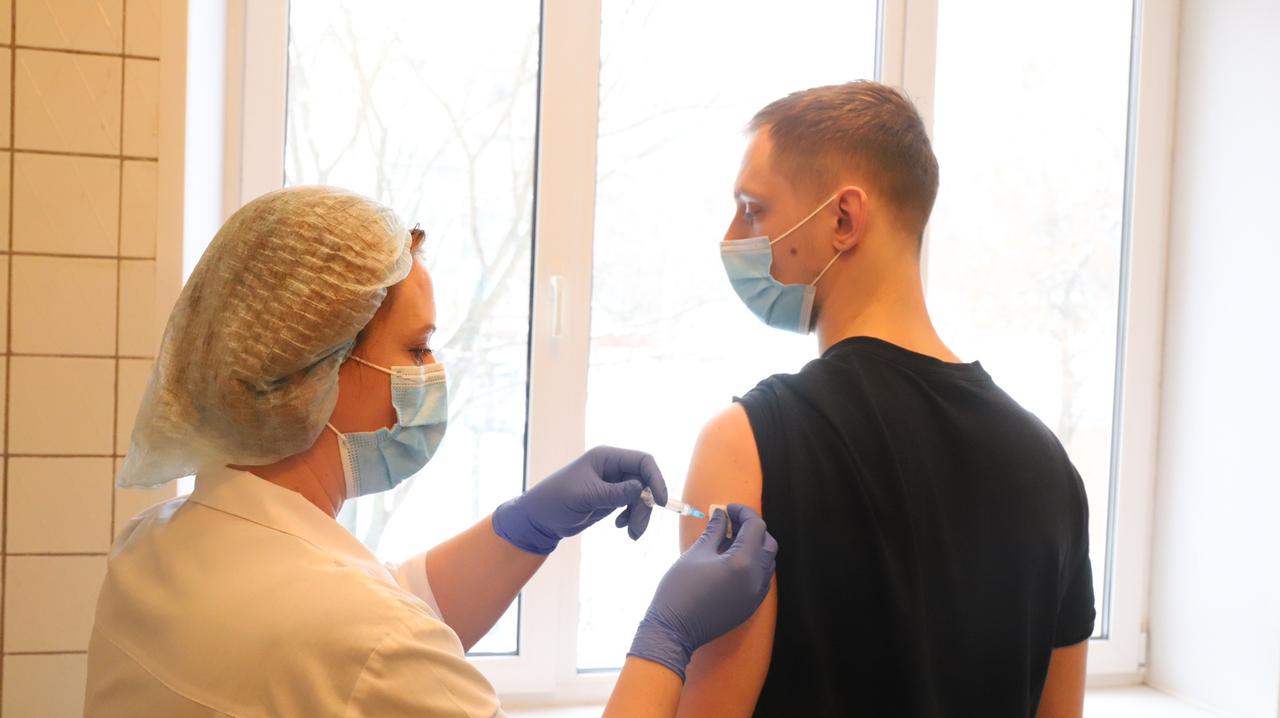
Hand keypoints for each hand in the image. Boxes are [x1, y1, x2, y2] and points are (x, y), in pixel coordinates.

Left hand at [491, 446, 667, 554]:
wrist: (539, 519)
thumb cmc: (556, 502)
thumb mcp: (586, 497)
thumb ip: (615, 493)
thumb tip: (642, 488)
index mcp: (606, 457)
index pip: (643, 461)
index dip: (656, 479)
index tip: (661, 502)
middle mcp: (612, 467)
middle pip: (645, 482)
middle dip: (645, 506)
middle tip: (637, 530)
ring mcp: (613, 483)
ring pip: (641, 497)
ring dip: (640, 516)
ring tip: (631, 535)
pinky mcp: (611, 498)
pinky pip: (632, 506)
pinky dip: (632, 518)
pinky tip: (621, 528)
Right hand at [627, 504, 777, 680]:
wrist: (674, 631)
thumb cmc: (680, 589)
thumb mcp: (696, 554)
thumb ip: (714, 531)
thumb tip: (721, 514)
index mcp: (743, 562)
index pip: (755, 526)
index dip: (742, 512)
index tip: (727, 509)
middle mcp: (757, 578)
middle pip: (768, 542)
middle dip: (752, 528)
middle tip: (730, 523)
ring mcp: (756, 595)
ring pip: (768, 561)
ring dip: (755, 546)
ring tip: (731, 541)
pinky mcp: (751, 606)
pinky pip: (762, 578)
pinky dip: (754, 564)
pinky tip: (733, 561)